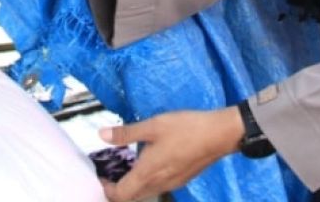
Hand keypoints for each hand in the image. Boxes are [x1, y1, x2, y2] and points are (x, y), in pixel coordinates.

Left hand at [98, 108, 243, 200]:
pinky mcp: (181, 180)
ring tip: (128, 169)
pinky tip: (150, 166)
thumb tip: (101, 135)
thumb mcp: (153, 125)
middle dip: (118, 190)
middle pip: (132, 197)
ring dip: (133, 187)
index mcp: (147, 173)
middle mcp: (158, 184)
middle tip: (111, 174)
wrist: (218, 135)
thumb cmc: (185, 128)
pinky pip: (158, 188)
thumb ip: (126, 133)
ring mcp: (171, 184)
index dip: (106, 190)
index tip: (100, 177)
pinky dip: (147, 183)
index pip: (120, 194)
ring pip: (145, 194)